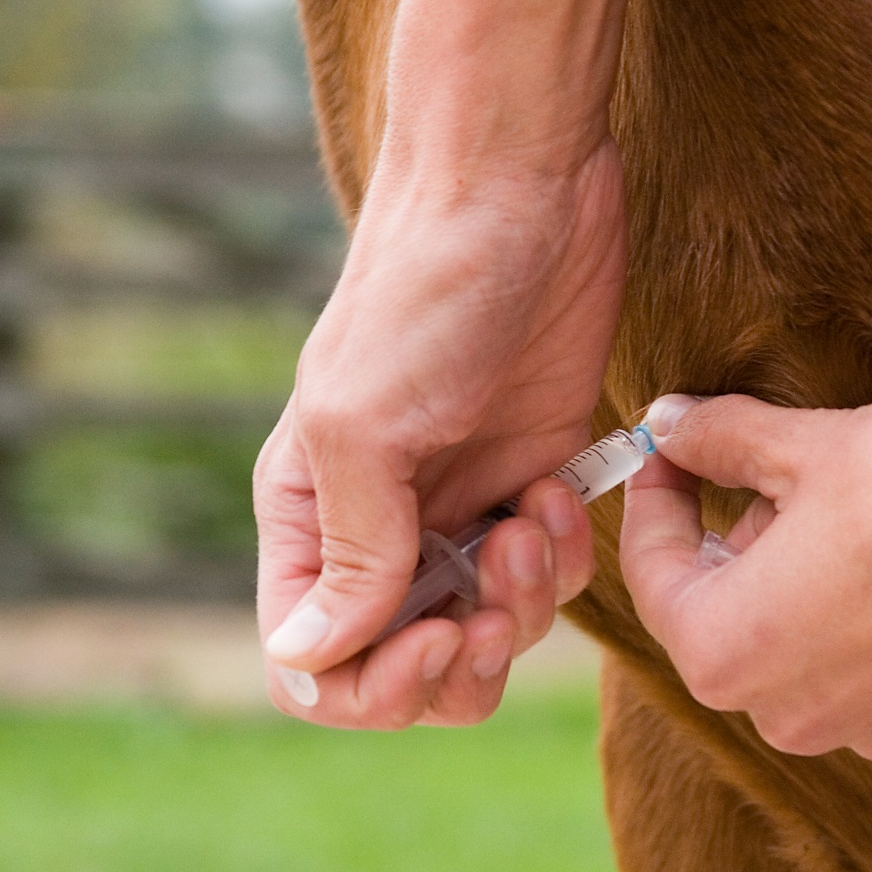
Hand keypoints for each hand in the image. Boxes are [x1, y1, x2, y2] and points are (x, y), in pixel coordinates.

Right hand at [253, 135, 623, 727]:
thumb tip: (308, 662)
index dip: (373, 683)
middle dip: (459, 660)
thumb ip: (351, 554)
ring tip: (531, 518)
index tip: (436, 635)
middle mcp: (380, 524)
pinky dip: (563, 557)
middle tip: (493, 605)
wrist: (522, 189)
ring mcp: (461, 506)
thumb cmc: (425, 293)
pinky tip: (560, 484)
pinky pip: (549, 578)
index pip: (311, 662)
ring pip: (487, 634)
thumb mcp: (365, 427)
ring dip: (520, 606)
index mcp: (311, 516)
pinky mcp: (533, 478)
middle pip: (405, 667)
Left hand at [620, 357, 871, 796]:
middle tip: (778, 479)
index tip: (668, 452)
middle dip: (743, 555)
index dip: (656, 500)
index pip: (655, 576)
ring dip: (814, 612)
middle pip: (734, 630)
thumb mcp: (803, 445)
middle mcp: (789, 719)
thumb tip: (668, 423)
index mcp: (726, 652)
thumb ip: (718, 441)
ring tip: (858, 531)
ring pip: (812, 676)